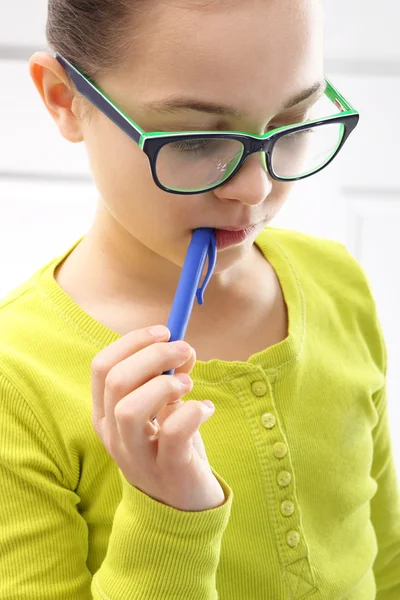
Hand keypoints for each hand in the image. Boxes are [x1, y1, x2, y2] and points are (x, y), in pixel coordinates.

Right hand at [91, 325, 224, 510]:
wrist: (182, 505)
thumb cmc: (171, 447)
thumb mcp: (165, 409)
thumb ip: (168, 378)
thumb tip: (183, 348)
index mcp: (106, 414)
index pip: (102, 366)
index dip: (133, 341)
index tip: (164, 332)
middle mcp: (113, 435)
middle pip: (116, 380)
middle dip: (153, 355)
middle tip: (184, 351)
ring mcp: (136, 456)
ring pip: (129, 409)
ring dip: (164, 385)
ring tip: (188, 385)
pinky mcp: (167, 471)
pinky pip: (173, 434)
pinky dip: (194, 412)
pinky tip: (206, 409)